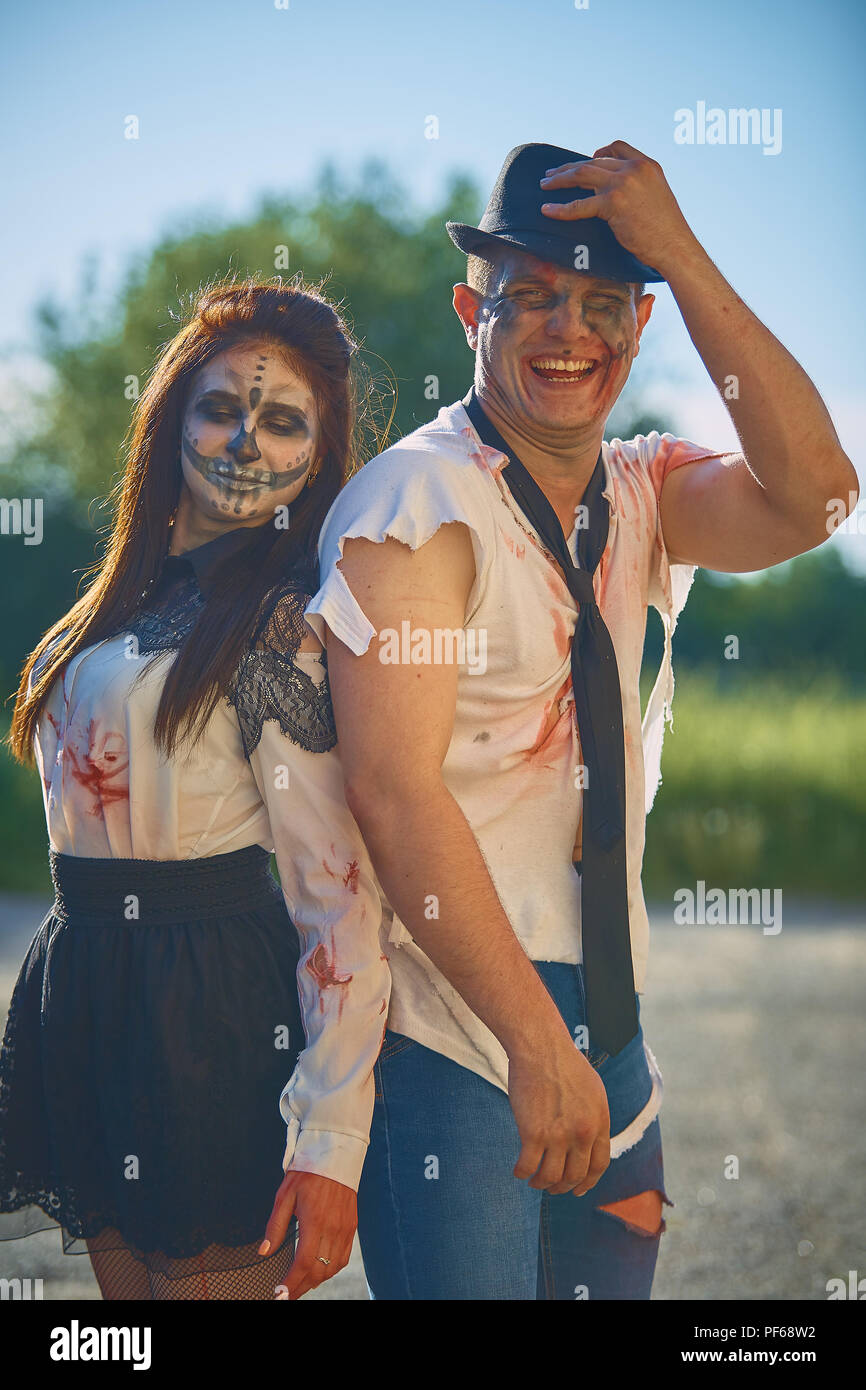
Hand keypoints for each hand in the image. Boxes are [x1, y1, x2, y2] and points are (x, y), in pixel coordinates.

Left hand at [260, 1169, 356, 1299]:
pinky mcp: (352, 1227)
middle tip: (286, 1294)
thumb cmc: (307, 1173)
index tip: (280, 1294)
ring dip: (315, 1281)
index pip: (303, 1262)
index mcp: (315, 1220)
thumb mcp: (285, 1195)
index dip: (291, 1283)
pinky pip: (343, 1258)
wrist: (336, 1155)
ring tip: (300, 1285)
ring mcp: (345, 1229)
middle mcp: (333, 1228)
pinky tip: (319, 1272)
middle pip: (318, 1270)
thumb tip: (264, 1252)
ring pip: (331, 1268)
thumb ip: (275, 1226)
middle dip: (300, 1287)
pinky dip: (330, 1270)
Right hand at [508, 1033, 609, 1196]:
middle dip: (563, 1187)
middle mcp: (582, 1133)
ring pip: (551, 1177)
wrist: (541, 1047)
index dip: (588, 1182)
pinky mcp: (533, 1133)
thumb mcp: (593, 1090)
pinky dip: (522, 1173)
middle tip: (552, 1188)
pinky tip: (518, 1171)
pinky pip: (527, 1166)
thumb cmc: (564, 1062)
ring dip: (541, 1184)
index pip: (599, 1165)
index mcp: (599, 1122)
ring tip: (534, 1181)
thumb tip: (589, 1139)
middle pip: (575, 1175)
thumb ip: (594, 1117)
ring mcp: (558, 1135)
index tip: (578, 1189)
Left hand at [539, 140, 698, 275]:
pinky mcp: (612, 203)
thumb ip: (639, 186)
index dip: (598, 153)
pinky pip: (579, 205)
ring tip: (545, 185)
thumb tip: (618, 192)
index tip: (586, 161)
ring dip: (560, 179)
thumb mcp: (657, 196)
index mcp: (646, 164)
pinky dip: (560, 209)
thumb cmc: (666, 230)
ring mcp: (622, 184)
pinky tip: (547, 210)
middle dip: (569, 167)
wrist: (674, 246)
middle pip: (593, 161)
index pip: (617, 148)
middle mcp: (634, 169)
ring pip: (582, 174)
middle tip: (551, 175)